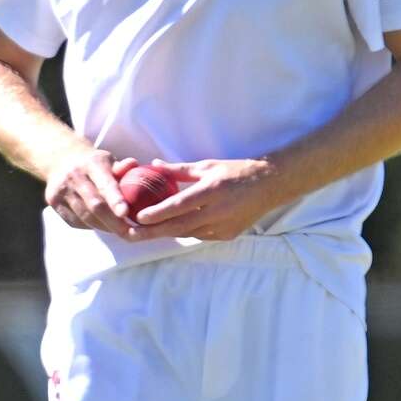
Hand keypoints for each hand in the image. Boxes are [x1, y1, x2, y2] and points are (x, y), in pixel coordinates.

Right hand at [44, 150, 139, 236]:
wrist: (61, 160)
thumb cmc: (95, 164)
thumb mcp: (109, 160)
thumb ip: (123, 167)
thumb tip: (134, 164)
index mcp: (92, 163)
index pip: (105, 184)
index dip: (115, 199)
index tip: (126, 213)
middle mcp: (74, 175)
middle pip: (95, 205)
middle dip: (114, 222)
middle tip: (130, 232)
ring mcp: (62, 190)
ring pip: (86, 217)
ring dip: (105, 226)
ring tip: (120, 230)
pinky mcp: (54, 202)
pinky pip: (77, 221)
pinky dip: (92, 226)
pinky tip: (102, 224)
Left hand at [129, 158, 285, 241]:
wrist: (269, 186)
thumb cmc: (235, 171)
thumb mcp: (207, 166)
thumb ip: (179, 169)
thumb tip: (153, 165)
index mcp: (212, 190)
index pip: (179, 205)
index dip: (157, 213)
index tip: (138, 217)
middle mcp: (218, 211)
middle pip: (179, 226)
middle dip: (153, 232)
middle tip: (131, 234)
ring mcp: (224, 226)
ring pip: (188, 233)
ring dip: (167, 233)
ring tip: (144, 233)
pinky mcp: (228, 235)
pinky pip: (200, 236)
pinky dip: (185, 232)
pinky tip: (171, 230)